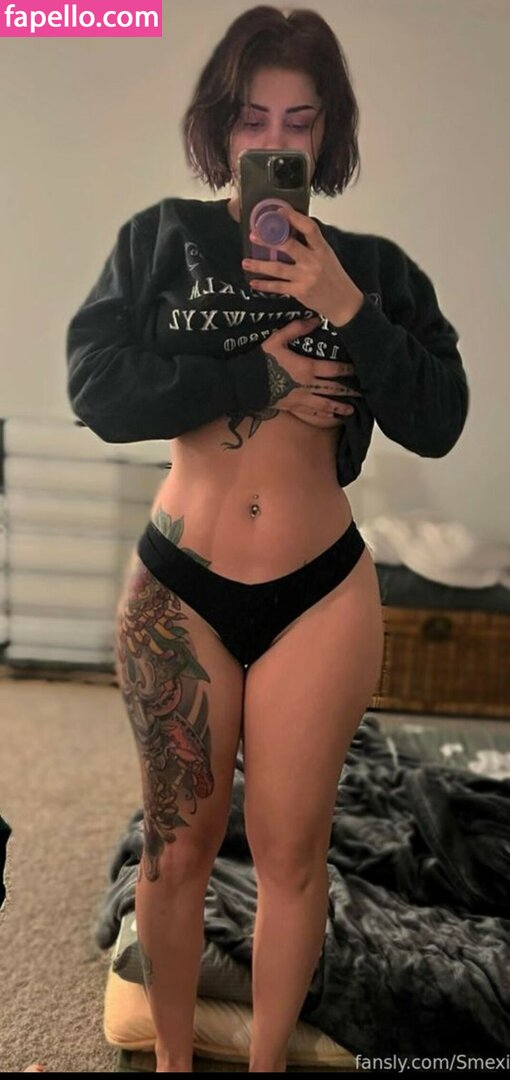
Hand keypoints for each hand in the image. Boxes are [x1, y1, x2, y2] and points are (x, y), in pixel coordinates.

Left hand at [242, 206, 364, 326]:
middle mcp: (313, 261)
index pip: (309, 228)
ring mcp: (305, 277)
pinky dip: (265, 285)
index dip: (294, 218)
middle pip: (289, 246)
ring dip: (260, 265)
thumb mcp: (328, 256)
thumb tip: (291, 230)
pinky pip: (278, 287)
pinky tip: (254, 282)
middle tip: (254, 235)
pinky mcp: (299, 292)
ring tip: (246, 262)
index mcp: (322, 249)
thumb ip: (312, 245)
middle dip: (269, 240)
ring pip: (278, 268)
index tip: (280, 211)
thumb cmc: (333, 277)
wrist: (343, 302)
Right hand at [260, 317, 362, 418]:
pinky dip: (323, 417)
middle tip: (363, 393)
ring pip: (325, 404)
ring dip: (339, 407)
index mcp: (306, 368)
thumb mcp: (277, 340)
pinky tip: (331, 418)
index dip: (347, 369)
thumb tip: (315, 319)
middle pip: (334, 389)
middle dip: (349, 391)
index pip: (333, 369)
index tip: (358, 370)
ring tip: (351, 410)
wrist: (246, 383)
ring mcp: (301, 399)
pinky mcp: (293, 408)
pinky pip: (312, 414)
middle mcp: (308, 386)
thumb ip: (296, 329)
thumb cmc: (261, 360)